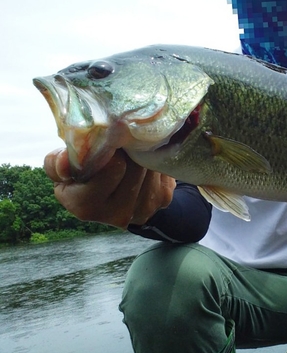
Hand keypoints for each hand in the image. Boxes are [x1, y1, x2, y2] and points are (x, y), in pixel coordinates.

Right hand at [44, 148, 175, 228]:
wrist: (114, 196)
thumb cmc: (85, 177)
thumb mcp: (64, 171)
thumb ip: (57, 163)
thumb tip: (65, 161)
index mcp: (86, 205)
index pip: (112, 168)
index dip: (111, 150)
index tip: (108, 140)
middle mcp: (118, 213)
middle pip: (135, 166)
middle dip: (129, 148)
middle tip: (123, 139)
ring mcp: (144, 209)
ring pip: (151, 165)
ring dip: (144, 151)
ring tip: (132, 148)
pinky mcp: (162, 200)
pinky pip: (163, 169)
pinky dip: (155, 159)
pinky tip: (145, 158)